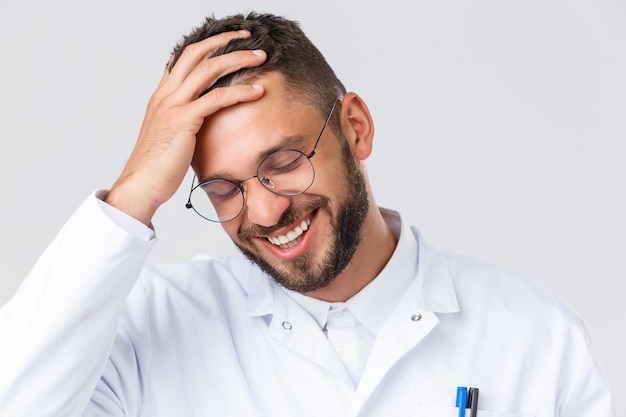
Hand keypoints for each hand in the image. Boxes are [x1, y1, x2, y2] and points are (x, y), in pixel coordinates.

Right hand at [105, 30, 265, 224]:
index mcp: (161, 96)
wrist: (141, 185)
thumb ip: (184, 122)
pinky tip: (257, 91)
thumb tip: (203, 121)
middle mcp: (165, 95)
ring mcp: (172, 105)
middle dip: (225, 41)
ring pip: (208, 70)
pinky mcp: (183, 121)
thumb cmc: (157, 167)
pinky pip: (216, 99)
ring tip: (261, 57)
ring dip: (238, 59)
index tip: (230, 41)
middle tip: (249, 38)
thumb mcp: (170, 137)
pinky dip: (240, 92)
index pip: (184, 58)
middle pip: (196, 54)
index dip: (208, 46)